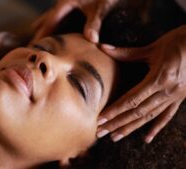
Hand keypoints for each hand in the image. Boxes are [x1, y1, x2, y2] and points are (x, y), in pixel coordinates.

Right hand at [32, 0, 118, 42]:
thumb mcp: (101, 8)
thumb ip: (95, 24)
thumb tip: (92, 41)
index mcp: (67, 1)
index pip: (51, 20)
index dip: (43, 33)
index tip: (35, 44)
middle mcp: (65, 1)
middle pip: (48, 18)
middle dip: (40, 30)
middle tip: (31, 43)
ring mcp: (68, 1)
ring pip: (52, 15)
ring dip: (45, 24)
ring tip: (35, 32)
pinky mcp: (74, 3)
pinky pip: (59, 14)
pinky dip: (54, 21)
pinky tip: (53, 24)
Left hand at [96, 25, 185, 142]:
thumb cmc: (178, 41)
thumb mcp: (152, 48)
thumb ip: (126, 52)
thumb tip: (102, 47)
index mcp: (159, 78)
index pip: (132, 100)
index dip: (115, 111)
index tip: (100, 119)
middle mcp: (167, 91)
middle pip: (138, 112)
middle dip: (117, 123)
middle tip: (101, 132)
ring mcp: (176, 96)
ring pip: (150, 116)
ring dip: (131, 128)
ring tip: (115, 137)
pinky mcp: (181, 98)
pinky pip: (167, 115)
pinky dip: (156, 127)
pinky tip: (147, 138)